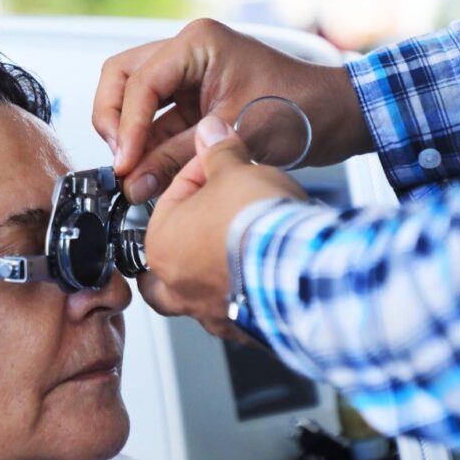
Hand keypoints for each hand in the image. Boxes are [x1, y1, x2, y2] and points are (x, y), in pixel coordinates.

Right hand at [93, 18, 371, 202]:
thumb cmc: (303, 110)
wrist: (337, 120)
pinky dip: (149, 148)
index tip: (124, 163)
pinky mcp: (194, 104)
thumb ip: (178, 160)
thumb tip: (133, 183)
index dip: (126, 126)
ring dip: (129, 137)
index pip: (141, 82)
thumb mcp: (235, 137)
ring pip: (134, 101)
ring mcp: (189, 78)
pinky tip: (148, 175)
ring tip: (132, 174)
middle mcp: (188, 54)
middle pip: (123, 79)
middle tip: (119, 159)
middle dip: (113, 121)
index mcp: (198, 44)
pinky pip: (157, 124)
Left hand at [138, 115, 305, 338]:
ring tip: (235, 253)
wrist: (299, 266)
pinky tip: (260, 281)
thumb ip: (219, 150)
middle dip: (185, 239)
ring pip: (196, 294)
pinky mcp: (243, 329)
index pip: (172, 199)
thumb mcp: (235, 169)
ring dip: (211, 274)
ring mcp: (208, 312)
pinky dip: (244, 297)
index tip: (219, 166)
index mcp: (161, 245)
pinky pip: (235, 313)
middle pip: (166, 260)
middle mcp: (177, 285)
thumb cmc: (258, 225)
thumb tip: (210, 131)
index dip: (199, 175)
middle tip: (205, 223)